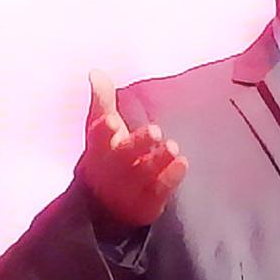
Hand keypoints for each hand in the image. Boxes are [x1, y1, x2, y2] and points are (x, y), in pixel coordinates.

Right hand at [78, 69, 188, 226]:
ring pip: (145, 173)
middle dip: (138, 144)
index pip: (98, 137)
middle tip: (155, 131)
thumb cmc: (105, 158)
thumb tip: (96, 72)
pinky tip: (182, 163)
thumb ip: (102, 101)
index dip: (104, 130)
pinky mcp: (148, 202)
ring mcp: (130, 187)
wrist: (103, 207)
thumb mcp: (99, 130)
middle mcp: (113, 169)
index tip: (112, 122)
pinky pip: (160, 190)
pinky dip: (171, 178)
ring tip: (173, 147)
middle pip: (125, 156)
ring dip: (158, 160)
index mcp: (99, 149)